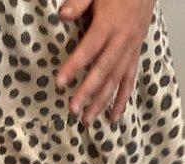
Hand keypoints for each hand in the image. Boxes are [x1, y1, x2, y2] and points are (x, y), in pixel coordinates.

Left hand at [56, 0, 155, 123]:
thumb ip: (79, 2)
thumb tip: (63, 15)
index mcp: (109, 23)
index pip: (89, 48)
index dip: (74, 66)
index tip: (60, 83)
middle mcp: (122, 39)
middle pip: (103, 70)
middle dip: (88, 92)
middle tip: (72, 110)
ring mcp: (130, 48)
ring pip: (116, 79)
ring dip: (102, 101)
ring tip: (87, 120)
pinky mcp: (136, 53)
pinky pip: (130, 80)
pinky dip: (122, 99)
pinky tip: (112, 117)